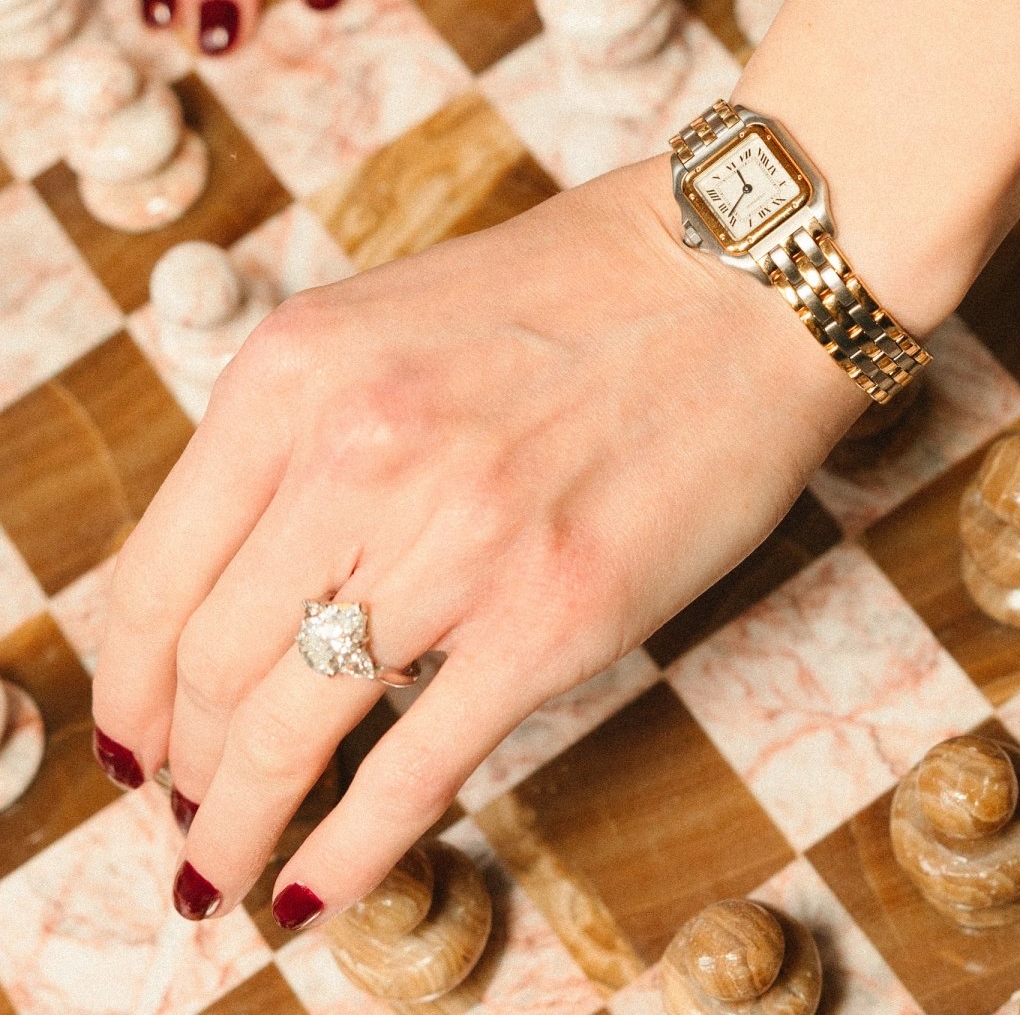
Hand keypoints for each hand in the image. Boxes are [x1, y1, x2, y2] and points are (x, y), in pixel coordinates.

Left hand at [91, 156, 864, 925]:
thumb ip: (304, 435)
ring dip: (240, 819)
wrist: (741, 282)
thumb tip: (250, 573)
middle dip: (187, 761)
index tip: (135, 736)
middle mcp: (357, 451)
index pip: (155, 572)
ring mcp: (457, 540)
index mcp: (297, 374)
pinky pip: (415, 767)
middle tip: (192, 803)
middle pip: (211, 662)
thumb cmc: (579, 292)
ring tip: (225, 865)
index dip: (129, 680)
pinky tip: (318, 886)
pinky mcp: (554, 617)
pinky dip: (351, 846)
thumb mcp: (391, 324)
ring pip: (291, 728)